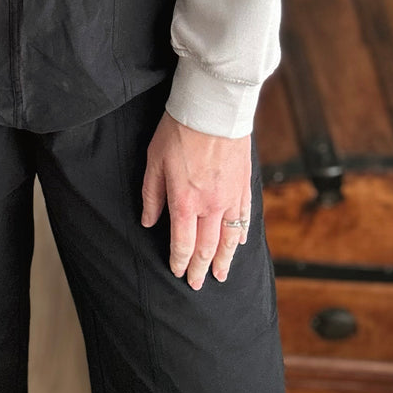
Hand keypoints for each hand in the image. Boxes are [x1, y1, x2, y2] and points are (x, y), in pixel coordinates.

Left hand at [140, 110, 251, 289]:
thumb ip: (151, 194)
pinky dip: (241, 235)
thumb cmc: (178, 130)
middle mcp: (210, 206)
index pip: (183, 243)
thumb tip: (148, 221)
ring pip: (229, 239)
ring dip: (224, 260)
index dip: (179, 261)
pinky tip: (238, 243)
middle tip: (198, 284)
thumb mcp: (154, 160)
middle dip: (201, 268)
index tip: (177, 271)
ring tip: (221, 275)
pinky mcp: (244, 186)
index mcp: (185, 202)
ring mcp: (231, 197)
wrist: (212, 108)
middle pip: (207, 248)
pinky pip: (245, 218)